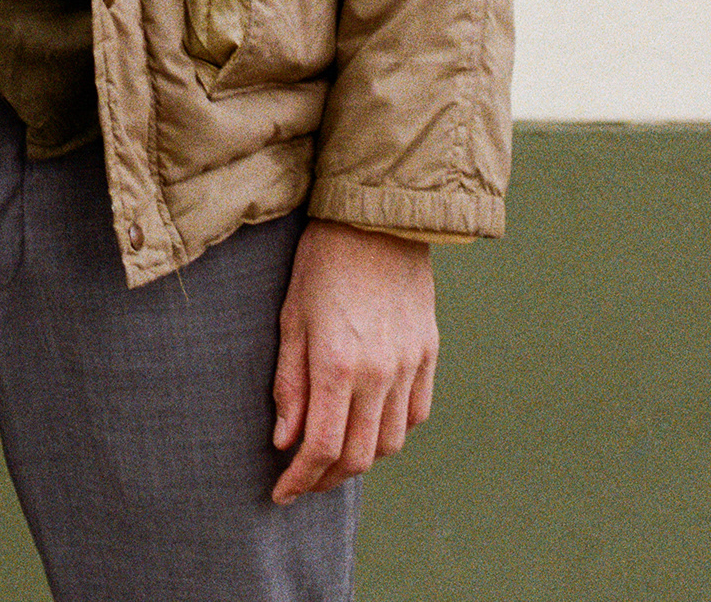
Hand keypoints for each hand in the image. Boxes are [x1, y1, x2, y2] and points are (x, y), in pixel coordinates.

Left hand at [271, 221, 437, 501]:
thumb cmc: (322, 262)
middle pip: (357, 457)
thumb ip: (289, 384)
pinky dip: (392, 431)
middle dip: (326, 479)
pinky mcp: (429, 353)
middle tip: (303, 481)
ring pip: (390, 443)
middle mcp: (378, 372)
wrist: (377, 217)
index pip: (321, 447)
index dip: (300, 480)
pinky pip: (415, 414)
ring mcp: (409, 365)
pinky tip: (370, 424)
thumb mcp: (291, 317)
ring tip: (334, 454)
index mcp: (336, 363)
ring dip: (360, 459)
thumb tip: (285, 442)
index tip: (281, 492)